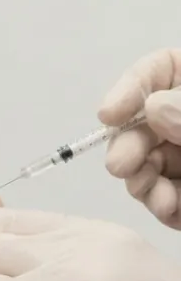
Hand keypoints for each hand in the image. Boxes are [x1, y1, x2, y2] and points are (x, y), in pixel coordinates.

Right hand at [99, 49, 180, 227]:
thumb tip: (154, 107)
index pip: (159, 71)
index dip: (130, 89)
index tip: (110, 114)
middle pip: (144, 123)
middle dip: (128, 146)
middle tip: (120, 166)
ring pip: (148, 164)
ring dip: (141, 181)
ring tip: (153, 195)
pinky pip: (165, 198)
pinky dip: (162, 206)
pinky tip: (169, 209)